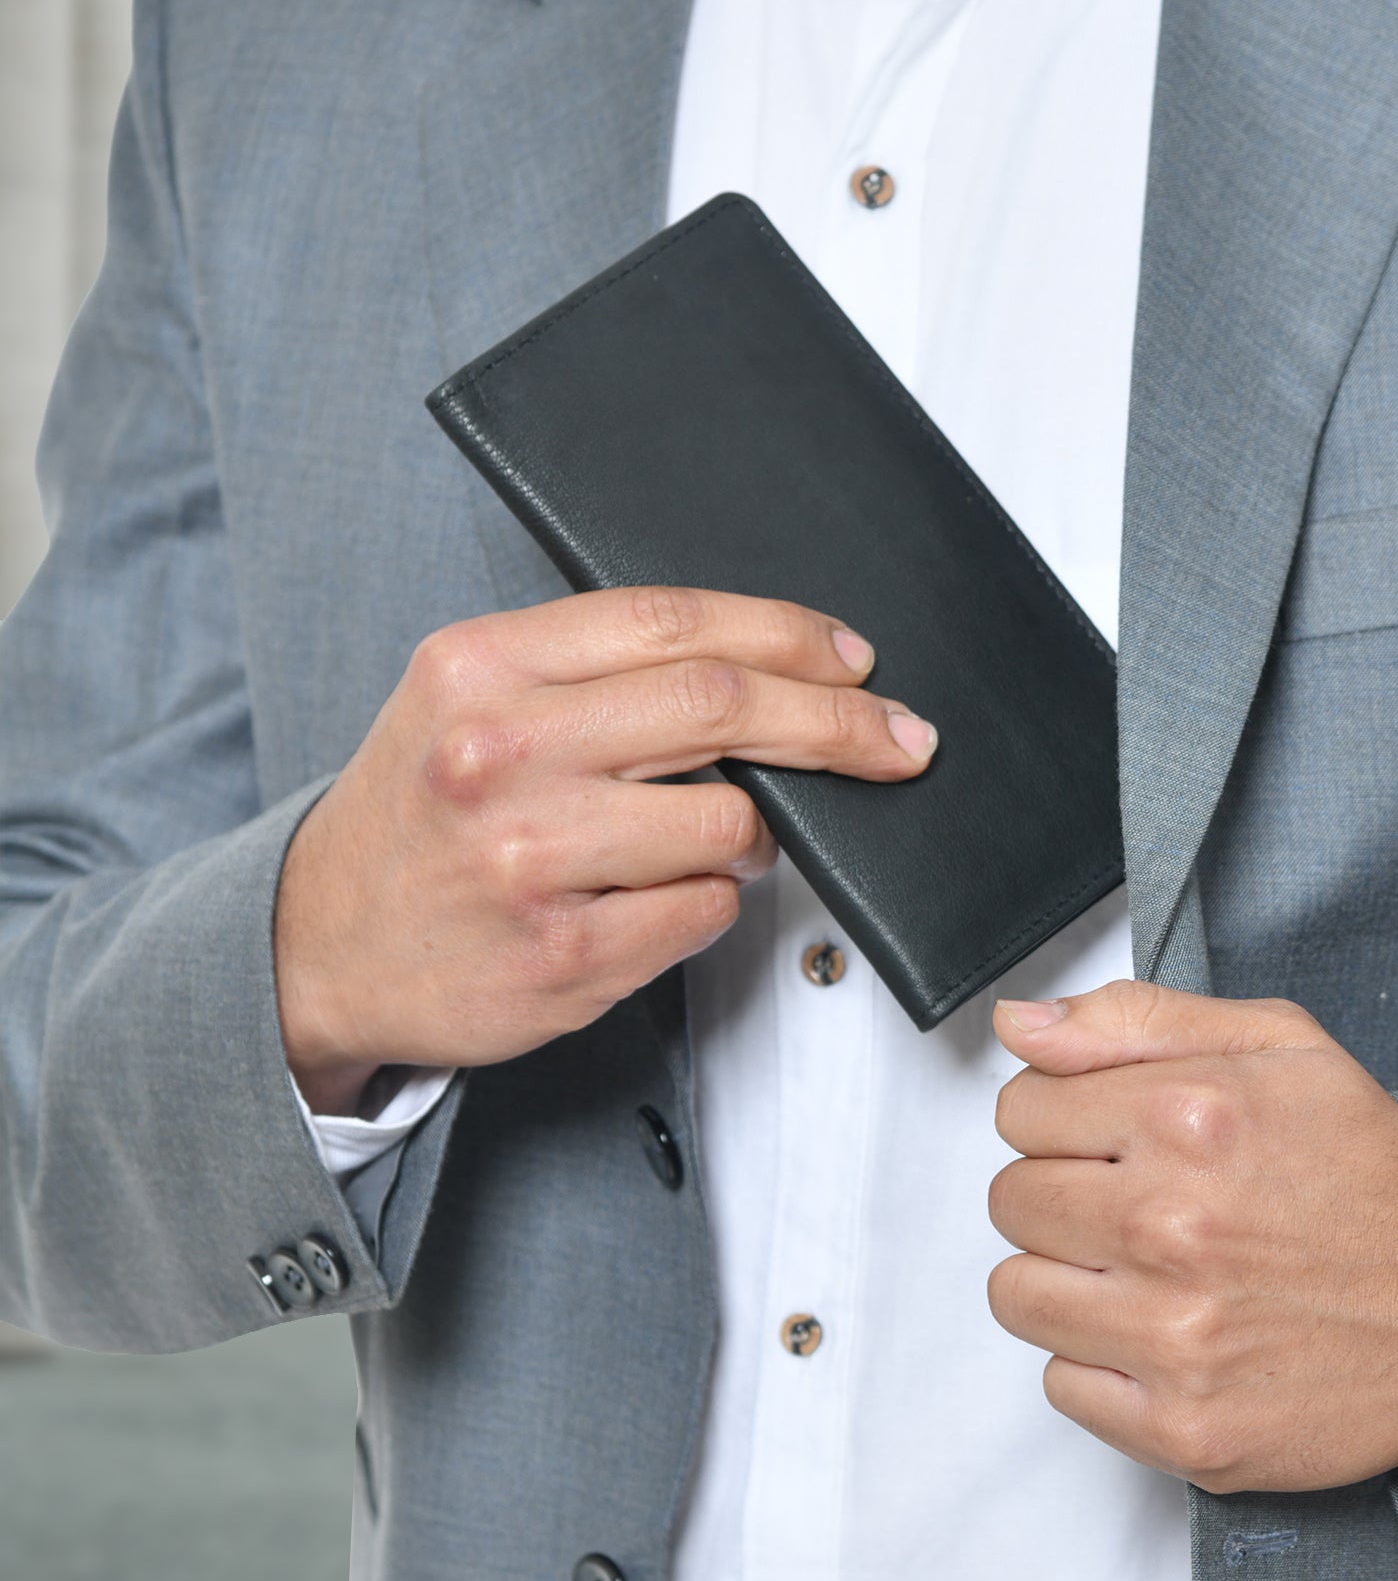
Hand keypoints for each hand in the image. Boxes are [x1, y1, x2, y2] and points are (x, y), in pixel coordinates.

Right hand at [274, 587, 934, 1114]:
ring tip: (715, 838)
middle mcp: (500, 755)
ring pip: (730, 821)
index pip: (674, 621)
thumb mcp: (471, 698)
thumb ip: (598, 671)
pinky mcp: (561, 958)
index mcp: (481, 666)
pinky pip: (705, 912)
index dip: (787, 634)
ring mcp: (531, 862)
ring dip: (757, 833)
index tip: (853, 659)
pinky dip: (711, 901)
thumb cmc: (421, 812)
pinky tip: (659, 898)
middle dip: (838, 721)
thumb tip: (772, 667)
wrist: (315, 946)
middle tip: (899, 737)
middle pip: (723, 705)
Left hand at [986, 980, 1397, 1492]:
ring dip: (1067, 1279)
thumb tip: (1020, 1024)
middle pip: (1012, 1201)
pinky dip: (1100, 1361)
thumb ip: (1133, 1019)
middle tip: (1132, 1202)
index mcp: (1188, 1116)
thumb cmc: (1376, 1170)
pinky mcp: (1184, 1426)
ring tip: (1142, 1269)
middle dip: (1060, 1193)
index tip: (1105, 1136)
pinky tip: (1165, 1332)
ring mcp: (1174, 1335)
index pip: (1020, 1108)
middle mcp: (1170, 1225)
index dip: (1058, 1117)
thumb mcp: (1278, 1044)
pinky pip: (1061, 1385)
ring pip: (1018, 1295)